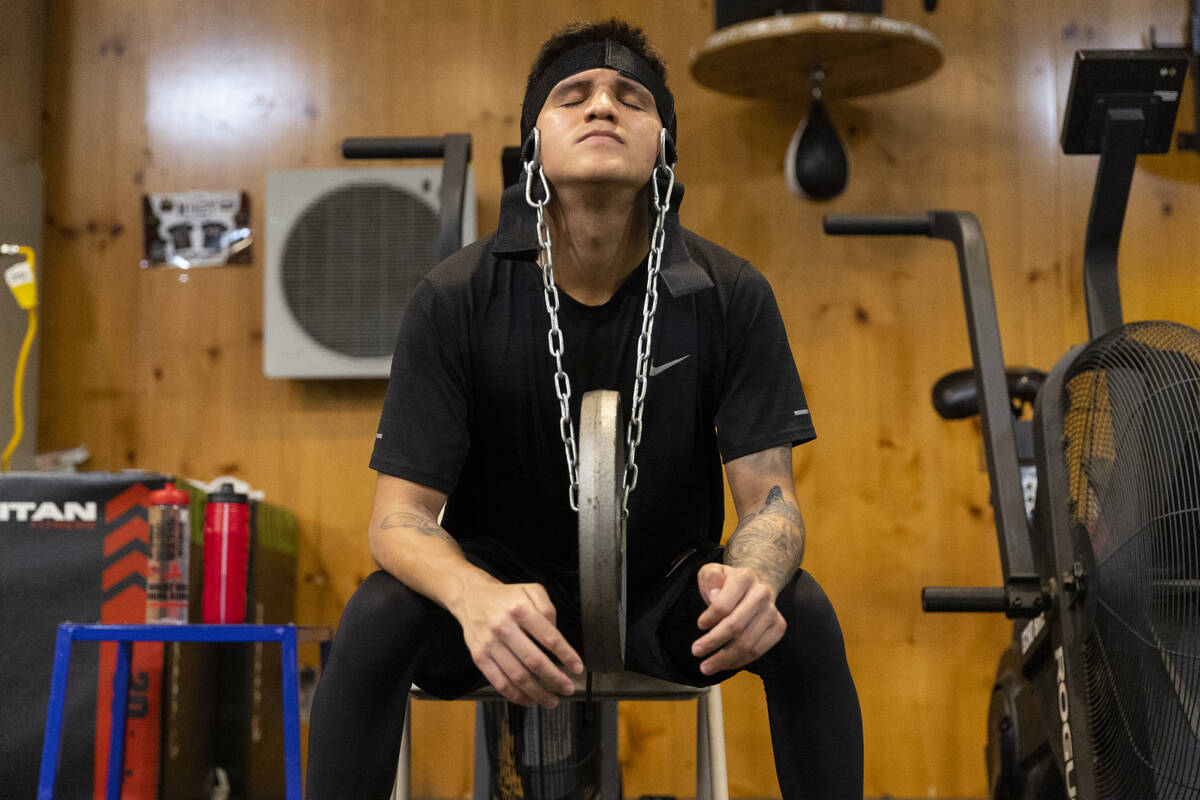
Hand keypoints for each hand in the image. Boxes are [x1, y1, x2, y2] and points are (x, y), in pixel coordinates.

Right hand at [455, 580, 583, 707]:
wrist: (470, 596)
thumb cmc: (505, 597)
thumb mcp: (531, 590)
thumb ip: (548, 609)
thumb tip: (555, 634)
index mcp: (520, 609)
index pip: (549, 637)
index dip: (566, 655)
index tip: (577, 667)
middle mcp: (504, 627)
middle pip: (535, 661)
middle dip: (555, 679)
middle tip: (568, 688)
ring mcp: (490, 644)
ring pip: (518, 676)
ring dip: (538, 693)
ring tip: (552, 700)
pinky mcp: (479, 657)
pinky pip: (499, 682)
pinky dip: (516, 696)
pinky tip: (530, 699)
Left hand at [691, 563, 786, 674]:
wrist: (755, 584)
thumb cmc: (727, 582)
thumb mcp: (711, 572)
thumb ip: (710, 579)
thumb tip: (714, 595)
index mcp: (744, 577)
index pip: (723, 605)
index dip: (709, 619)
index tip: (700, 626)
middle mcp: (762, 593)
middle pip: (735, 626)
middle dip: (713, 642)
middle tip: (696, 652)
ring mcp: (772, 611)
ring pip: (747, 643)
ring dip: (725, 659)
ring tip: (707, 666)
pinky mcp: (778, 627)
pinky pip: (758, 651)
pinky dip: (740, 661)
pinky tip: (726, 663)